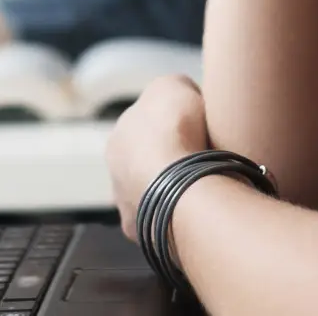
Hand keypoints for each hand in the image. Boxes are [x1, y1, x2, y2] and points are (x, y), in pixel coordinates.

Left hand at [107, 75, 211, 245]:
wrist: (178, 182)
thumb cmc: (174, 130)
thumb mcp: (173, 85)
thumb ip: (173, 87)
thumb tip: (182, 96)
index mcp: (119, 138)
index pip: (145, 132)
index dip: (171, 130)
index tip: (194, 133)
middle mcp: (115, 173)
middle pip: (146, 166)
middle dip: (169, 165)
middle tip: (200, 163)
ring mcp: (127, 207)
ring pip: (153, 197)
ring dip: (173, 193)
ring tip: (202, 189)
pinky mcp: (144, 232)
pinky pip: (163, 223)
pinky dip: (178, 218)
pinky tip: (197, 211)